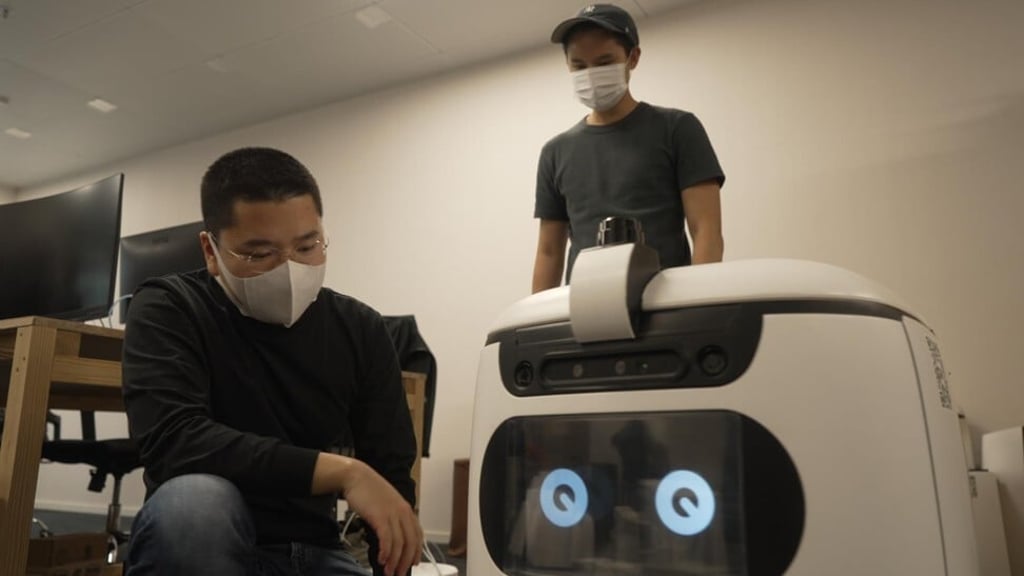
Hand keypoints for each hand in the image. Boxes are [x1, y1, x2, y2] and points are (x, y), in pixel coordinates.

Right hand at [328, 457, 422, 575]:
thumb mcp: (386, 505)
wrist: (356, 477)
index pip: (417, 535)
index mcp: (406, 510)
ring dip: (394, 561)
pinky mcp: (380, 516)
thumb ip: (391, 519)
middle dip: (405, 562)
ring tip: (389, 572)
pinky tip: (381, 560)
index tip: (413, 564)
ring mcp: (392, 514)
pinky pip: (387, 539)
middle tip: (399, 573)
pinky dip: (385, 552)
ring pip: (399, 544)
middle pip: (410, 543)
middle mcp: (403, 512)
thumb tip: (390, 541)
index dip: (417, 552)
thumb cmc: (369, 491)